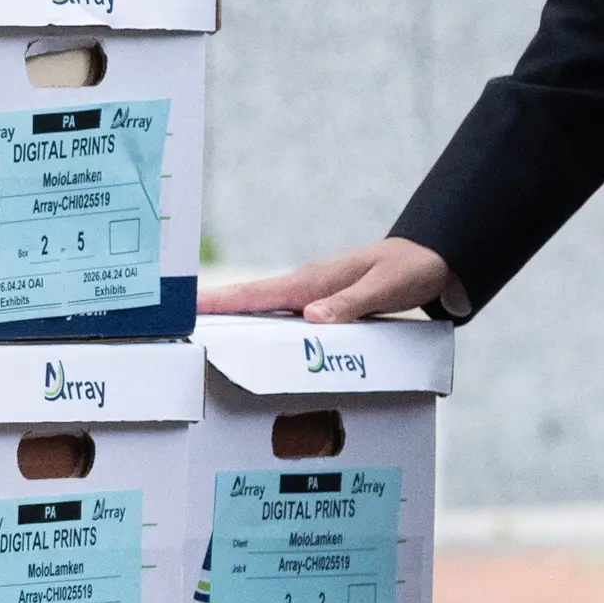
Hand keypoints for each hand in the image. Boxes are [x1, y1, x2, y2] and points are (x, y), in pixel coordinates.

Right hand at [200, 237, 452, 322]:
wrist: (431, 259)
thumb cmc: (410, 270)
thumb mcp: (386, 287)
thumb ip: (351, 303)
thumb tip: (311, 318)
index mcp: (313, 281)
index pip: (256, 294)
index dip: (220, 302)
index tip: (186, 308)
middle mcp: (305, 288)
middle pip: (247, 302)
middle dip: (211, 313)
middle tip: (172, 329)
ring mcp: (310, 297)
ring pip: (261, 311)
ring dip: (232, 322)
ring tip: (197, 339)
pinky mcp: (320, 306)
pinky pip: (281, 318)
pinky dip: (259, 327)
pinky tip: (250, 343)